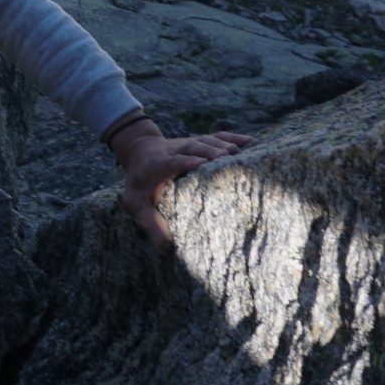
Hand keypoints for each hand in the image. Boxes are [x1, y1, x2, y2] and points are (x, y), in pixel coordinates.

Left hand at [108, 114, 249, 246]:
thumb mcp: (135, 202)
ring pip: (204, 140)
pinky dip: (232, 137)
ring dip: (220, 144)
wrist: (140, 151)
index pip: (171, 160)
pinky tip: (249, 141)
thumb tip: (164, 247)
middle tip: (225, 156)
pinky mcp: (197, 141)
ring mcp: (186, 143)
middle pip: (191, 146)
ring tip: (237, 151)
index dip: (184, 161)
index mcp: (157, 164)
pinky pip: (216, 136)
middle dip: (207, 151)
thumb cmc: (140, 182)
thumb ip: (148, 221)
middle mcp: (173, 150)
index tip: (199, 164)